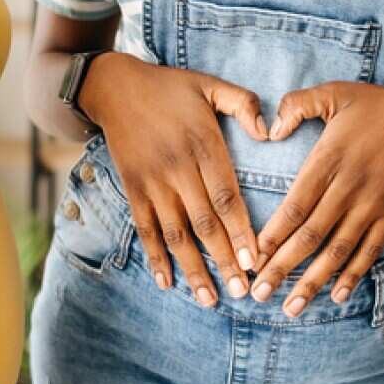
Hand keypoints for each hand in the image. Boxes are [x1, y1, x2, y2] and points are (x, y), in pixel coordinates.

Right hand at [81, 52, 266, 304]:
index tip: (255, 260)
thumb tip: (269, 132)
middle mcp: (177, 169)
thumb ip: (243, 104)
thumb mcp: (210, 85)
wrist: (113, 87)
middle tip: (242, 292)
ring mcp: (153, 182)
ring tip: (209, 298)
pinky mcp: (133, 188)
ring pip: (176, 233)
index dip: (240, 231)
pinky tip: (166, 282)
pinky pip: (145, 228)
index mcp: (203, 146)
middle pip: (204, 223)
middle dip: (224, 261)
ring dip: (193, 269)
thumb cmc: (170, 88)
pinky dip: (155, 257)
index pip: (226, 197)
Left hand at [250, 81, 383, 316]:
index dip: (272, 236)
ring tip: (291, 308)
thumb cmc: (375, 105)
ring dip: (313, 282)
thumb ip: (297, 105)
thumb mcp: (334, 93)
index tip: (251, 259)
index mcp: (329, 159)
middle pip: (310, 236)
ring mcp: (373, 204)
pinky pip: (370, 250)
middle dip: (281, 269)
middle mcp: (349, 187)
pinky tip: (337, 295)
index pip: (294, 206)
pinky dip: (353, 274)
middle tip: (258, 294)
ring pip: (338, 251)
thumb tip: (269, 130)